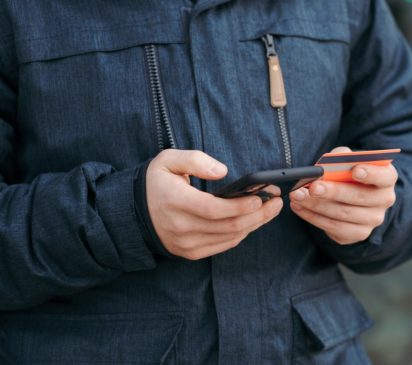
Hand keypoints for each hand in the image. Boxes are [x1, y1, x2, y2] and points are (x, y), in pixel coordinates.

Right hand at [146, 149, 282, 259]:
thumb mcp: (168, 160)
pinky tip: (253, 221)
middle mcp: (181, 227)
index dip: (242, 205)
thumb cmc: (156, 183)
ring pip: (231, 237)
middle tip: (277, 201)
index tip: (263, 195)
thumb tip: (223, 171)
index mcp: (175, 202)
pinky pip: (224, 245)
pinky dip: (242, 233)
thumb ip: (195, 160)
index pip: (215, 209)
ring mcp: (186, 244)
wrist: (132, 213)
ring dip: (255, 224)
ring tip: (271, 209)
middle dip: (259, 214)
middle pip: (229, 226)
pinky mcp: (191, 252)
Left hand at [289, 147, 396, 244]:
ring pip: (343, 214)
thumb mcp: (347, 160)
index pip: (384, 176)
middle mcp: (384, 200)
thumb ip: (340, 157)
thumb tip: (327, 163)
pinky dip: (313, 217)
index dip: (371, 173)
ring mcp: (372, 220)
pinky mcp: (358, 233)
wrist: (350, 197)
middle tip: (313, 187)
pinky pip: (333, 227)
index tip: (355, 170)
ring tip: (297, 196)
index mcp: (386, 178)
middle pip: (360, 197)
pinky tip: (299, 207)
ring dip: (316, 205)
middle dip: (334, 192)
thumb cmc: (348, 174)